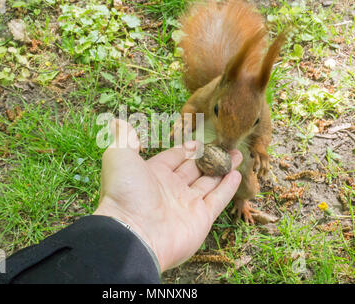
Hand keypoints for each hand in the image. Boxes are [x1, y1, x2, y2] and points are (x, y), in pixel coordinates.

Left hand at [94, 119, 241, 271]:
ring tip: (238, 155)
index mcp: (153, 174)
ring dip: (223, 168)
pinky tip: (236, 174)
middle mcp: (171, 189)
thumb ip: (123, 137)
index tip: (199, 141)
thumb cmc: (124, 191)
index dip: (186, 149)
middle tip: (226, 146)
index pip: (174, 158)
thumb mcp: (119, 156)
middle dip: (210, 157)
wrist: (132, 233)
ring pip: (209, 183)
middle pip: (194, 169)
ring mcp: (186, 205)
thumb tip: (117, 121)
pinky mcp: (201, 219)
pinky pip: (217, 200)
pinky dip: (227, 188)